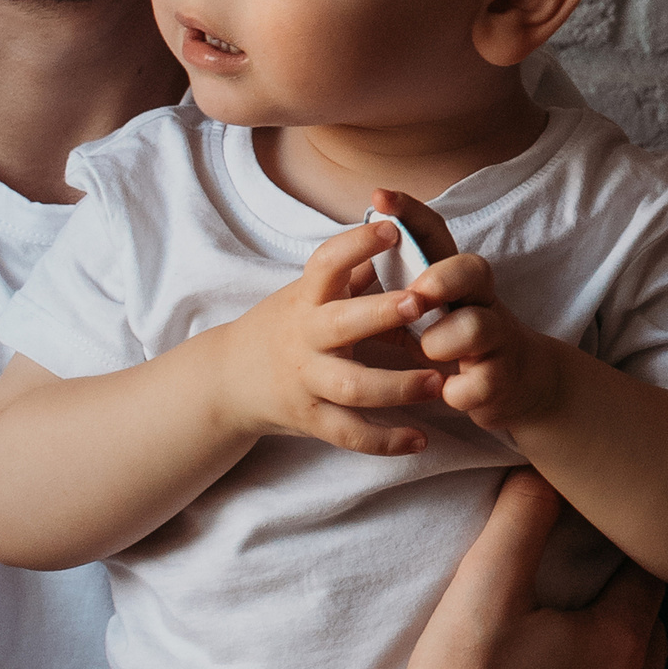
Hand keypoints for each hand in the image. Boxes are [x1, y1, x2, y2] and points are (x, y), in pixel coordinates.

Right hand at [218, 219, 443, 452]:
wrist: (228, 379)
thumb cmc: (287, 324)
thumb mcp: (309, 292)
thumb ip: (353, 271)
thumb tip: (403, 227)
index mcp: (308, 298)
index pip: (327, 262)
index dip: (357, 245)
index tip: (392, 229)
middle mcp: (305, 337)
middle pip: (342, 324)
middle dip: (381, 313)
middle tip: (421, 302)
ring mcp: (307, 380)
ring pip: (352, 387)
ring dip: (398, 386)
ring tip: (438, 381)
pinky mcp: (312, 419)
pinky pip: (350, 434)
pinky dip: (385, 441)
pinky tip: (420, 439)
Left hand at [376, 189, 566, 436]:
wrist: (521, 383)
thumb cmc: (457, 339)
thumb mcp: (431, 308)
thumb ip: (399, 283)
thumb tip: (350, 255)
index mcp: (456, 278)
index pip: (436, 235)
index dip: (410, 213)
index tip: (380, 197)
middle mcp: (481, 299)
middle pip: (473, 269)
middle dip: (442, 278)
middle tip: (416, 295)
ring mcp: (497, 338)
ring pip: (478, 326)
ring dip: (445, 341)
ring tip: (428, 354)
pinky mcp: (502, 378)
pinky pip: (483, 381)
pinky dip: (461, 390)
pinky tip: (450, 394)